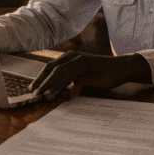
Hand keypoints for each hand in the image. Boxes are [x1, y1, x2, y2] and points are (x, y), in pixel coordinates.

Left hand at [29, 52, 151, 100]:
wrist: (120, 68)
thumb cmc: (100, 71)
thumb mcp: (82, 72)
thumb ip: (70, 78)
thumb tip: (58, 91)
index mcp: (70, 56)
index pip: (50, 66)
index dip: (40, 77)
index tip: (32, 88)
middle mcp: (74, 57)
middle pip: (53, 70)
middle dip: (43, 82)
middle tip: (34, 94)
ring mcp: (82, 64)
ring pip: (63, 74)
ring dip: (53, 86)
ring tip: (46, 96)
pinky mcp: (90, 73)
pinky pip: (77, 82)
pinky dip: (70, 90)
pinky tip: (66, 98)